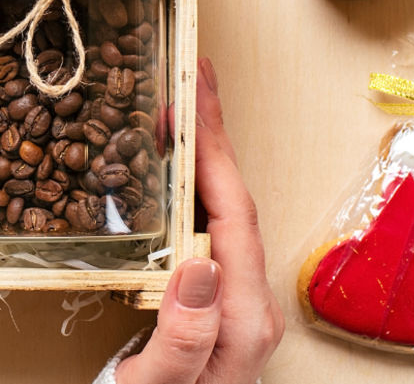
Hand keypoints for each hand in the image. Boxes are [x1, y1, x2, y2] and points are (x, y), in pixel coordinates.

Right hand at [115, 58, 283, 383]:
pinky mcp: (208, 296)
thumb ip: (185, 336)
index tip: (194, 94)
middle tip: (189, 77)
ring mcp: (229, 296)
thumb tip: (198, 266)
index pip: (233, 213)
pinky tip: (168, 167)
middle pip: (233, 200)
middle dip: (211, 134)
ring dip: (199, 153)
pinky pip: (203, 225)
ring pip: (219, 208)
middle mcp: (245, 299)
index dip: (212, 148)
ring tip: (178, 108)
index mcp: (244, 316)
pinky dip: (187, 184)